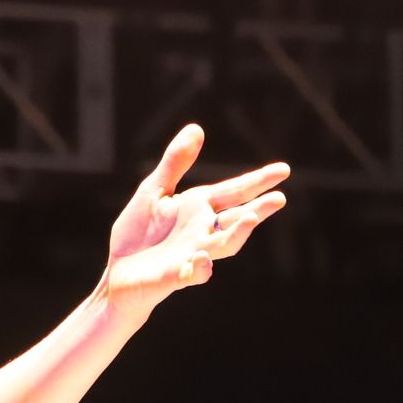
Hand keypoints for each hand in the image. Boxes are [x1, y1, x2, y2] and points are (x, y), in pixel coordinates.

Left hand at [104, 124, 288, 319]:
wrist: (119, 273)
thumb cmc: (138, 233)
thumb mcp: (154, 192)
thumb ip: (175, 163)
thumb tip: (196, 127)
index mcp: (199, 208)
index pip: (234, 192)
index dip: (257, 182)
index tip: (283, 170)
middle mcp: (202, 231)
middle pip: (236, 219)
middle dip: (257, 210)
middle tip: (279, 198)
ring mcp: (191, 254)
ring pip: (222, 246)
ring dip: (236, 234)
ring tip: (250, 219)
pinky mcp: (174, 275)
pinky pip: (191, 274)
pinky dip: (198, 269)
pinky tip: (201, 259)